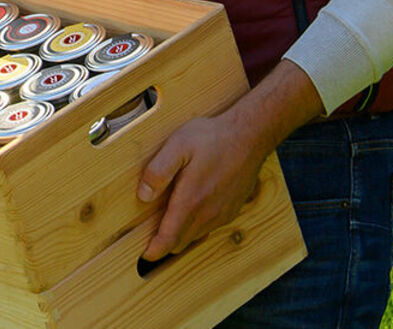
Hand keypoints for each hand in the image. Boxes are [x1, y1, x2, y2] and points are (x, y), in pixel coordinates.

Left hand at [136, 60, 324, 261]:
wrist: (250, 136)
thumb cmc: (212, 138)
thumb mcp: (177, 146)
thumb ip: (158, 171)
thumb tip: (143, 196)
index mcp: (191, 201)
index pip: (170, 238)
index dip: (155, 250)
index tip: (146, 256)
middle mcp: (208, 214)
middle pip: (182, 241)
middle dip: (166, 243)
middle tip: (151, 237)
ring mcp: (222, 213)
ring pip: (196, 235)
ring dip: (182, 234)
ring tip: (168, 224)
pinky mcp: (232, 209)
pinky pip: (210, 227)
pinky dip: (197, 226)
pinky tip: (191, 210)